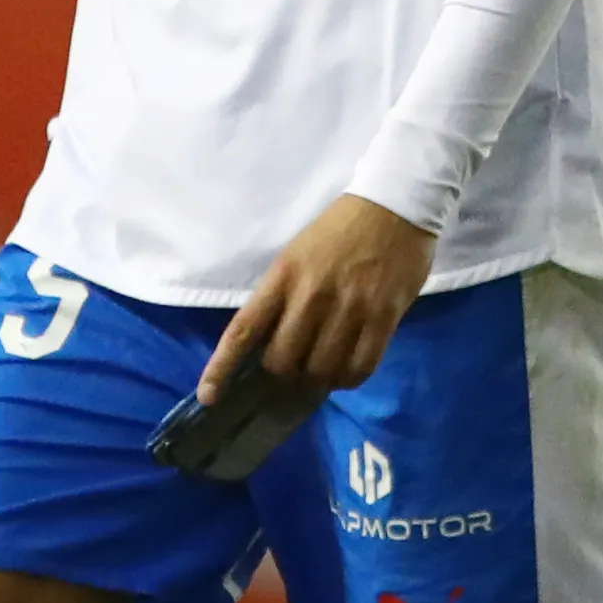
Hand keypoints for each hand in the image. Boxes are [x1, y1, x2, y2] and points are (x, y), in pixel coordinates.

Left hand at [200, 192, 438, 404]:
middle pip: (282, 360)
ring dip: (318, 378)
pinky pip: (360, 367)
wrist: (394, 205)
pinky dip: (349, 379)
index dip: (221, 368)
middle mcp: (311, 296)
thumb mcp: (296, 256)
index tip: (208, 397)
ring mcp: (349, 308)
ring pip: (320, 369)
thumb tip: (270, 347)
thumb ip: (282, 298)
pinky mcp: (383, 316)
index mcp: (282, 277)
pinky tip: (347, 371)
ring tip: (323, 369)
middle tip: (294, 367)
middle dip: (283, 372)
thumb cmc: (339, 230)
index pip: (243, 330)